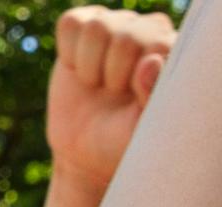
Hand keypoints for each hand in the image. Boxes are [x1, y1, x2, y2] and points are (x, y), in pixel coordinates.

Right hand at [47, 7, 175, 194]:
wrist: (85, 150)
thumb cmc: (119, 139)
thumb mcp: (139, 129)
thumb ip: (151, 96)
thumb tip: (149, 61)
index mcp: (170, 51)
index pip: (157, 45)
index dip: (136, 79)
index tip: (131, 102)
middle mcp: (149, 30)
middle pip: (125, 37)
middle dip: (111, 75)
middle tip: (112, 94)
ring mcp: (117, 24)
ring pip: (97, 27)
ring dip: (89, 66)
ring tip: (96, 83)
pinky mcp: (85, 26)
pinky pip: (71, 23)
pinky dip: (68, 52)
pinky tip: (78, 68)